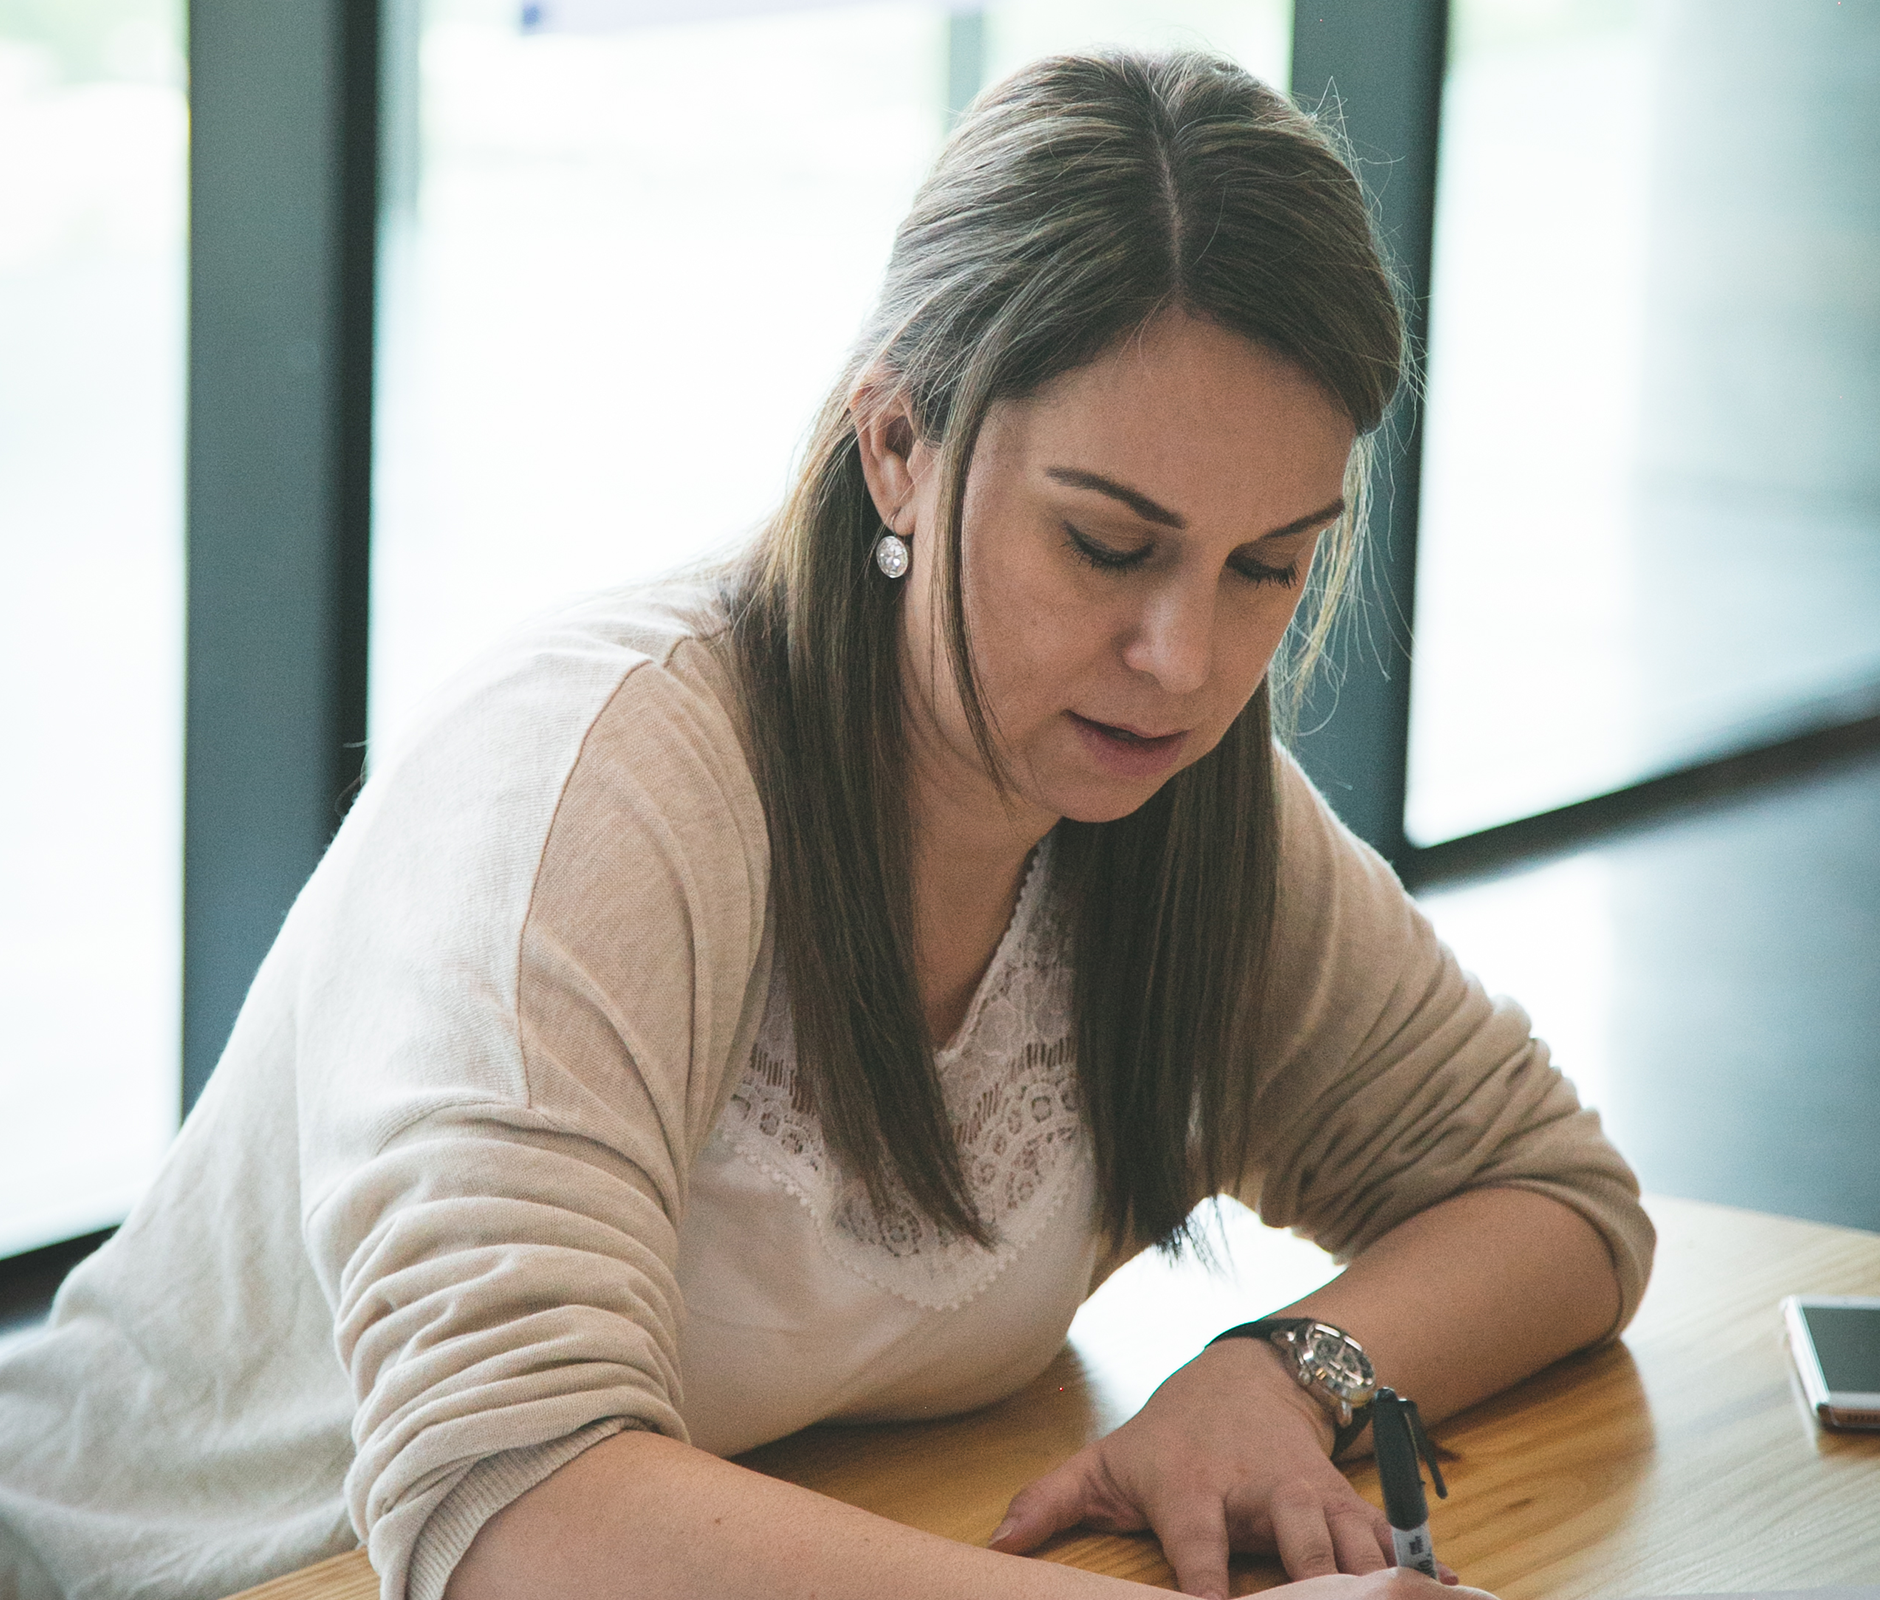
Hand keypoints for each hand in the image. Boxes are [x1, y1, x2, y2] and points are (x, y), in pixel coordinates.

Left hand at [989, 1338, 1452, 1599]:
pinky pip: (1391, 1538)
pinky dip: (1418, 1565)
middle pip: (1296, 1544)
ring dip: (1368, 1583)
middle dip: (1309, 1588)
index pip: (1199, 1544)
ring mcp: (1312, 1497)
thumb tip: (991, 1547)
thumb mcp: (1105, 1462)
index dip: (1205, 1584)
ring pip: (1351, 1543)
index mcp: (1194, 1487)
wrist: (1246, 1380)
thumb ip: (1047, 1502)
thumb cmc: (1168, 1437)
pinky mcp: (1349, 1503)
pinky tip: (1444, 1592)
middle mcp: (1260, 1491)